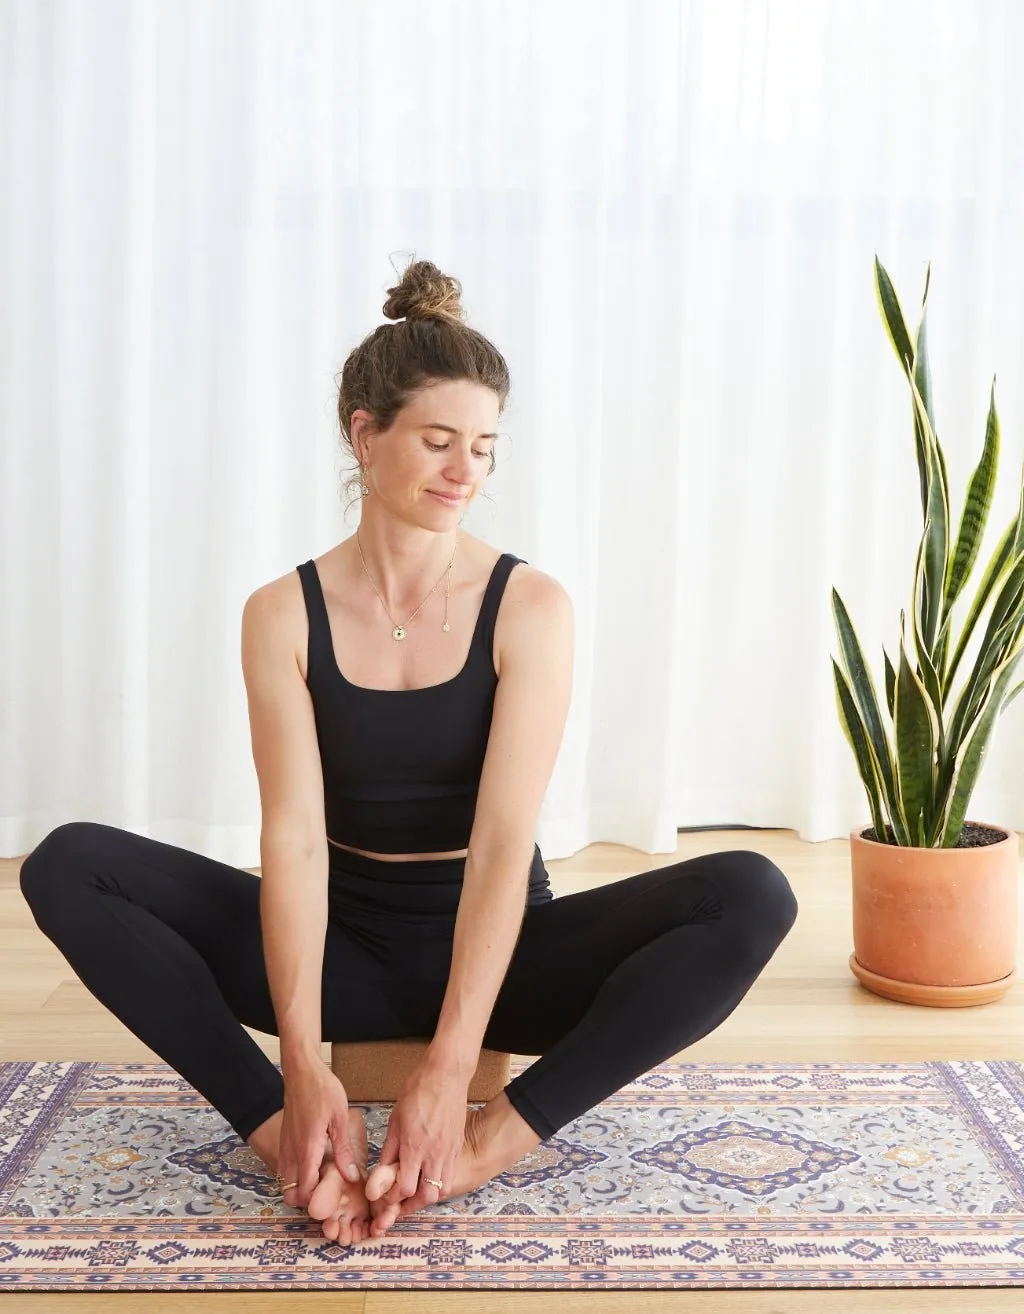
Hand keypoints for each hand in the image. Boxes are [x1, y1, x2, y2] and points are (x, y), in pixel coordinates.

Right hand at [277, 1061, 362, 1210]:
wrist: (300, 1069)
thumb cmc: (322, 1089)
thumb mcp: (339, 1118)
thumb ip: (343, 1150)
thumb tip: (351, 1176)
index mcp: (307, 1149)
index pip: (305, 1191)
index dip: (318, 1201)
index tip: (335, 1198)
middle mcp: (291, 1152)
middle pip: (291, 1192)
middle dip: (307, 1199)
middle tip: (327, 1193)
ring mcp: (284, 1145)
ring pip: (285, 1181)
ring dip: (300, 1186)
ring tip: (322, 1180)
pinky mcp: (284, 1139)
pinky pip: (285, 1166)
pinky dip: (295, 1173)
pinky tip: (314, 1163)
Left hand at [368, 1059, 467, 1228]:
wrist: (446, 1075)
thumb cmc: (418, 1091)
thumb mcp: (396, 1118)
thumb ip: (390, 1148)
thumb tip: (381, 1171)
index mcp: (414, 1146)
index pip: (405, 1188)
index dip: (393, 1197)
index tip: (385, 1196)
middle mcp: (434, 1153)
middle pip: (427, 1196)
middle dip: (412, 1204)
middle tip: (401, 1202)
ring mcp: (449, 1151)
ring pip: (442, 1189)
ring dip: (429, 1195)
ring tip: (416, 1191)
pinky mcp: (457, 1146)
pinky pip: (451, 1174)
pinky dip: (440, 1182)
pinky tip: (430, 1175)